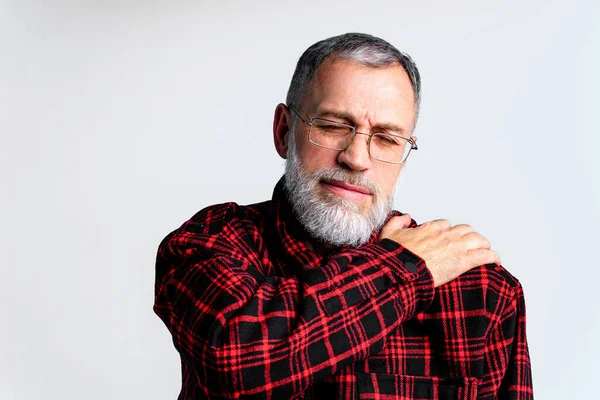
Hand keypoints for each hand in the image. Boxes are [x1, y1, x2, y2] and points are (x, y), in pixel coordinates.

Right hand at [380, 215, 500, 287]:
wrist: (401, 271)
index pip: (446, 225)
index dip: (448, 232)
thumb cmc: (395, 256)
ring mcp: (456, 247)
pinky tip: (495, 262)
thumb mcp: (388, 234)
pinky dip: (492, 258)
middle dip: (468, 237)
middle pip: (465, 230)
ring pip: (478, 239)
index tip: (447, 240)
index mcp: (430, 228)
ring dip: (482, 245)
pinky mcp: (463, 261)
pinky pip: (485, 255)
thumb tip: (405, 217)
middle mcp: (446, 235)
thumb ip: (397, 222)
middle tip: (468, 246)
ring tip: (484, 251)